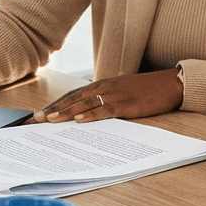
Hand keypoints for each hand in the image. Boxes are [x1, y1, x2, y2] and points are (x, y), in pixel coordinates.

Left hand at [30, 68, 183, 122]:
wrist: (169, 84)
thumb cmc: (145, 90)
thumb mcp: (120, 92)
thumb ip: (103, 101)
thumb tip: (86, 116)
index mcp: (102, 85)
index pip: (73, 95)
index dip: (56, 104)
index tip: (40, 114)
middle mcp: (105, 88)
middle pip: (74, 99)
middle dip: (54, 109)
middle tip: (36, 119)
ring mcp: (116, 95)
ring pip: (86, 104)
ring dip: (67, 112)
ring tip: (51, 120)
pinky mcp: (127, 104)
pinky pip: (106, 110)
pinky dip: (92, 115)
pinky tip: (80, 121)